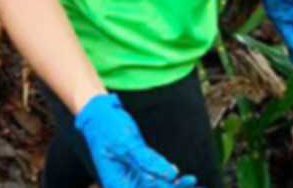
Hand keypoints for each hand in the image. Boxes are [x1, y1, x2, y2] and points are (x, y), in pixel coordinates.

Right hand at [74, 93, 197, 186]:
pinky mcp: (139, 166)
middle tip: (193, 182)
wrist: (99, 112)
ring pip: (157, 186)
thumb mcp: (126, 144)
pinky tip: (185, 178)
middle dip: (171, 187)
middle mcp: (125, 183)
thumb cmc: (107, 127)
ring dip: (175, 185)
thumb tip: (170, 176)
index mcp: (118, 184)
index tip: (181, 183)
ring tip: (193, 181)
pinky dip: (169, 176)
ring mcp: (133, 175)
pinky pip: (157, 176)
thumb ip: (147, 162)